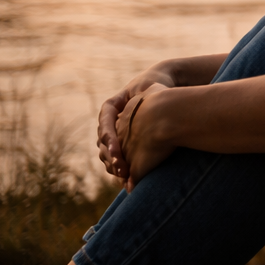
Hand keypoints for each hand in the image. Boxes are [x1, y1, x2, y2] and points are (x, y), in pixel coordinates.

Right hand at [98, 64, 176, 180]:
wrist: (162, 91)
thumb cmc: (158, 86)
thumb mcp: (151, 86)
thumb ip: (147, 90)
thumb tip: (150, 92)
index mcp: (111, 106)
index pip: (105, 121)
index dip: (109, 136)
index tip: (115, 149)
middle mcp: (108, 121)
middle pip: (103, 141)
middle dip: (111, 156)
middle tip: (120, 168)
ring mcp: (113, 134)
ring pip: (105, 152)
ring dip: (112, 164)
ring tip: (123, 175)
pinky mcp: (122, 145)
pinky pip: (115, 158)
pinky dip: (119, 167)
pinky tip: (127, 178)